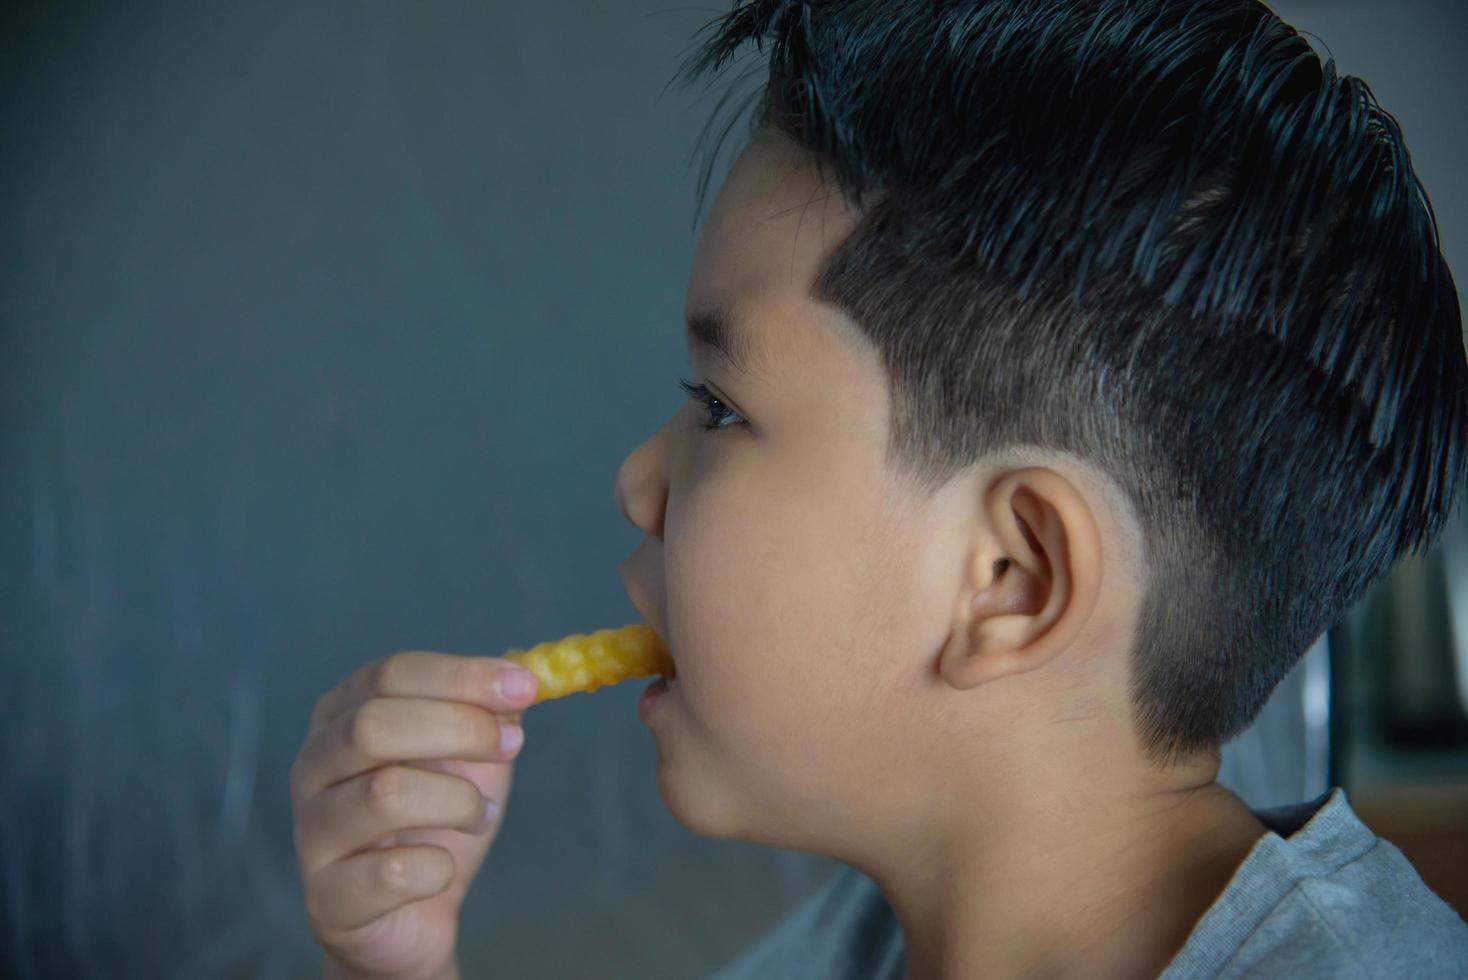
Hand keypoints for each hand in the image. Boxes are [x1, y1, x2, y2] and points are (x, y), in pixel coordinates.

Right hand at [290, 651, 538, 979]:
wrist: (417, 912)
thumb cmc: (438, 819)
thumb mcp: (470, 754)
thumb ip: (491, 710)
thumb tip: (524, 676)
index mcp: (341, 716)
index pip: (390, 674)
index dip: (461, 676)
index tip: (526, 686)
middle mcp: (312, 766)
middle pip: (373, 725)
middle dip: (460, 729)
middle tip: (513, 743)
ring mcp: (312, 832)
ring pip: (384, 794)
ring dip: (458, 801)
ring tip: (482, 815)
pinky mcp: (328, 898)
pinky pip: (395, 871)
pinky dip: (440, 866)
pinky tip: (446, 868)